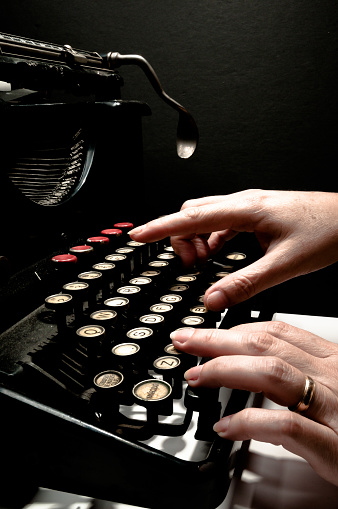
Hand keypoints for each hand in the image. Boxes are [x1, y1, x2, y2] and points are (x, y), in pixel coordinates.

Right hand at [129, 190, 337, 309]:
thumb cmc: (328, 230)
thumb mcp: (284, 264)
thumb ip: (245, 283)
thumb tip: (213, 300)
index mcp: (246, 210)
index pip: (190, 217)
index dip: (159, 227)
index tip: (137, 235)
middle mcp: (244, 204)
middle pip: (193, 214)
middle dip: (180, 238)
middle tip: (189, 267)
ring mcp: (250, 207)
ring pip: (207, 218)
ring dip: (198, 240)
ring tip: (204, 265)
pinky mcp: (257, 214)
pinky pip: (223, 223)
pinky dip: (214, 240)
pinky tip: (223, 256)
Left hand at [170, 322, 337, 485]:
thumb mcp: (333, 386)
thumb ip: (298, 372)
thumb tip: (248, 363)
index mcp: (330, 359)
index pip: (277, 331)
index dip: (235, 328)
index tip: (205, 332)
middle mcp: (332, 376)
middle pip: (266, 345)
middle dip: (218, 340)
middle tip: (185, 341)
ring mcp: (334, 408)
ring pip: (273, 373)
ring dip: (227, 370)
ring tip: (197, 376)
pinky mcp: (334, 446)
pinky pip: (286, 426)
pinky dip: (249, 423)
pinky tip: (225, 426)